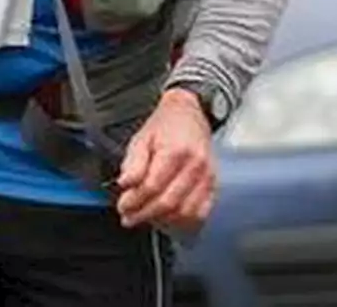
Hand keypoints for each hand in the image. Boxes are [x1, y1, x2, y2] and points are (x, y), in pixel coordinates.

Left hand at [115, 89, 216, 231]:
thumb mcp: (141, 138)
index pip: (152, 186)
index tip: (123, 207)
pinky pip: (201, 213)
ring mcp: (207, 177)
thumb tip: (125, 184)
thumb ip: (133, 163)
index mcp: (175, 151)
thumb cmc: (164, 126)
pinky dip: (184, 222)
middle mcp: (195, 165)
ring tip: (147, 218)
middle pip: (168, 203)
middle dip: (145, 215)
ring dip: (163, 221)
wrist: (188, 114)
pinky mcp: (214, 185)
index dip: (134, 201)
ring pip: (185, 212)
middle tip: (129, 218)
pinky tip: (168, 220)